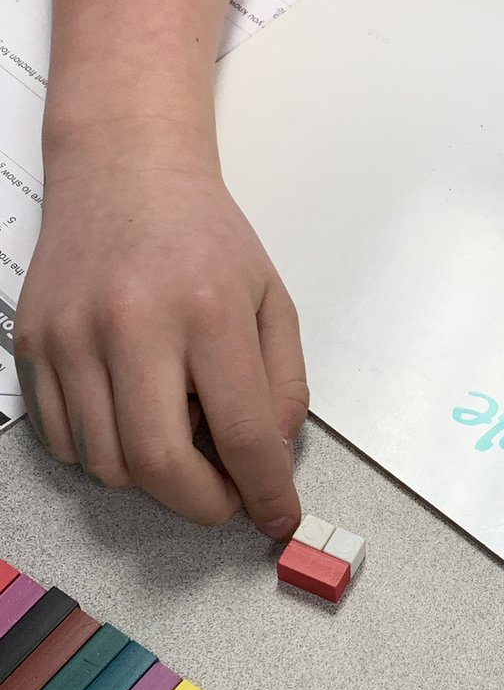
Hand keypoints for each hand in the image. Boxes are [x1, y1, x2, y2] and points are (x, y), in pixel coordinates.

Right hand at [15, 131, 306, 537]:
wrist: (123, 171)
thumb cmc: (205, 238)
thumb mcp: (272, 302)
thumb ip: (284, 387)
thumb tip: (269, 463)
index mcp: (208, 312)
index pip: (242, 434)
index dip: (265, 493)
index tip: (277, 518)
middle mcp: (134, 324)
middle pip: (159, 465)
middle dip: (200, 504)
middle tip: (222, 496)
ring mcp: (73, 336)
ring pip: (107, 464)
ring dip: (152, 478)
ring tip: (176, 432)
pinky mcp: (33, 343)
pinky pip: (65, 440)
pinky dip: (104, 451)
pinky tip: (131, 413)